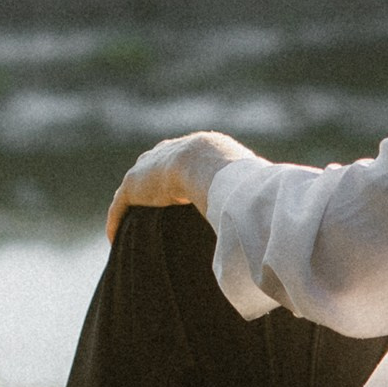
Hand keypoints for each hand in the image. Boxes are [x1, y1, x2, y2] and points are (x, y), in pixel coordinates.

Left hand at [104, 130, 253, 245]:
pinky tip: (114, 238)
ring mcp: (148, 167)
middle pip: (156, 171)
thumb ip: (253, 193)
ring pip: (136, 189)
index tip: (181, 196)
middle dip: (153, 188)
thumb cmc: (234, 173)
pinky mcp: (133, 185)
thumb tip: (273, 210)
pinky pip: (120, 205)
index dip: (182, 178)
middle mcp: (168, 152)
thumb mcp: (248, 180)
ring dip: (134, 206)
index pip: (184, 162)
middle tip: (153, 210)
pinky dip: (117, 220)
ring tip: (131, 228)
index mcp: (196, 148)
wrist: (206, 164)